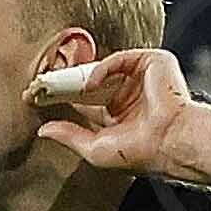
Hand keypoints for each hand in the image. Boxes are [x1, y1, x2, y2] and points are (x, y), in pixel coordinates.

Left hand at [26, 48, 199, 174]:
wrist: (171, 142)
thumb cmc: (142, 153)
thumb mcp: (95, 149)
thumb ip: (70, 137)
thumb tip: (44, 131)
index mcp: (118, 117)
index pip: (85, 101)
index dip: (64, 97)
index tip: (40, 96)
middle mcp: (128, 95)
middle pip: (91, 82)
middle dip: (67, 82)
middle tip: (43, 83)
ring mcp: (139, 78)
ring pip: (103, 68)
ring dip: (80, 74)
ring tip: (60, 82)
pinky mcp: (151, 63)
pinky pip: (120, 58)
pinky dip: (103, 67)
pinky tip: (91, 82)